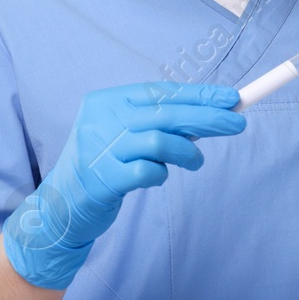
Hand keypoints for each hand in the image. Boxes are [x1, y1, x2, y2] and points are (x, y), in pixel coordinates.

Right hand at [2, 82, 245, 288]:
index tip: (230, 99)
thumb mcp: (124, 135)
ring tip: (195, 162)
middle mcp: (100, 121)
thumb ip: (158, 123)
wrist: (61, 207)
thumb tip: (209, 114)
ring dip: (187, 152)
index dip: (198, 94)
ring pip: (159, 141)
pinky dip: (161, 174)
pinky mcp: (103, 180)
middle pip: (165, 113)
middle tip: (237, 123)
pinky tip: (157, 177)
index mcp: (106, 102)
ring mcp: (99, 150)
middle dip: (206, 117)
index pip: (160, 92)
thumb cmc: (103, 166)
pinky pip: (147, 172)